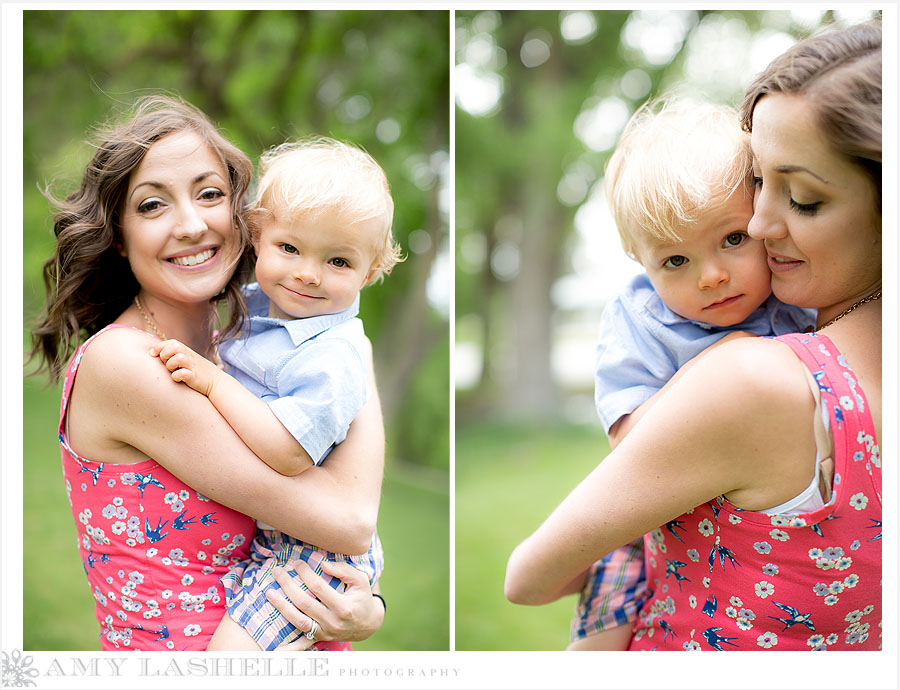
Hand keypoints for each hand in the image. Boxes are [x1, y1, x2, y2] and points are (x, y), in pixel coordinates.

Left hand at [149, 339, 216, 395]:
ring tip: (172, 371)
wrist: (216, 382)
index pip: (171, 342)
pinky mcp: (194, 377)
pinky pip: (181, 374)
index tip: (152, 354)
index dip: (159, 347)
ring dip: (170, 365)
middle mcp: (190, 356)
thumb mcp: (188, 359)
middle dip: (165, 355)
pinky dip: (176, 376)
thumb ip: (174, 354)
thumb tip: (154, 353)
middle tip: (166, 364)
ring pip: (177, 358)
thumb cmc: (197, 371)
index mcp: (187, 351)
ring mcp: (192, 366)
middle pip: (174, 347)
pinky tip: (178, 379)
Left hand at [265, 560, 384, 649]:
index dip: (305, 573)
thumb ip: (344, 570)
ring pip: (299, 620)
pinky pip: (301, 642)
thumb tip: (323, 563)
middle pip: (304, 603)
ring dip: (282, 607)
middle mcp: (333, 622)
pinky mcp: (319, 638)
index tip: (297, 562)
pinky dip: (288, 647)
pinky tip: (274, 650)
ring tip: (269, 593)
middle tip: (277, 572)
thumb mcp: (361, 580)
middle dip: (288, 586)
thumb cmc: (362, 597)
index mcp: (343, 606)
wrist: (368, 624)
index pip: (318, 587)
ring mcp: (325, 632)